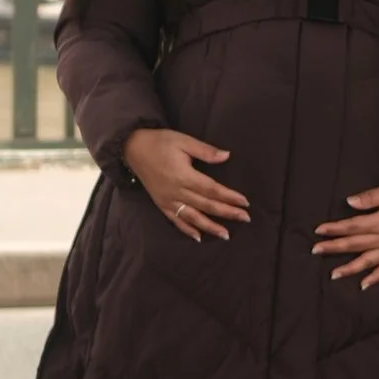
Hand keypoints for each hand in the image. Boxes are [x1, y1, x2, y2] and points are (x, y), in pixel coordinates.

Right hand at [125, 127, 250, 243]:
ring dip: (210, 227)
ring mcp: (168, 200)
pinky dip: (187, 230)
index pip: (212, 190)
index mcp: (184, 176)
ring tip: (226, 235)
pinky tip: (198, 237)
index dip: (229, 197)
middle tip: (245, 219)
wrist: (133, 149)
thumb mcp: (184, 141)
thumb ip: (205, 151)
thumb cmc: (161, 142)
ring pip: (193, 217)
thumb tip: (227, 156)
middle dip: (227, 213)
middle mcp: (177, 192)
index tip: (245, 202)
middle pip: (206, 205)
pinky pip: (176, 220)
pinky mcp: (161, 204)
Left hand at [313, 181, 378, 289]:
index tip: (318, 230)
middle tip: (316, 251)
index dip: (335, 229)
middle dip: (334, 247)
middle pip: (355, 245)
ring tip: (333, 275)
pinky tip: (363, 285)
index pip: (352, 226)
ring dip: (349, 268)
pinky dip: (374, 279)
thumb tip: (350, 202)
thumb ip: (371, 197)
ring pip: (367, 262)